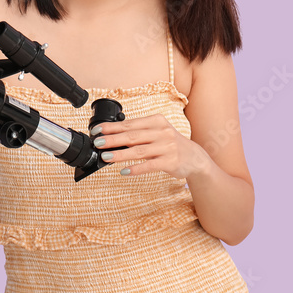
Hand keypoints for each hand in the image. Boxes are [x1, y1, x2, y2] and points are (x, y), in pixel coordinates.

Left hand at [92, 114, 212, 178]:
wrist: (195, 158)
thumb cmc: (170, 144)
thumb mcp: (157, 132)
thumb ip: (139, 133)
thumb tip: (113, 137)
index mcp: (156, 121)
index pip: (130, 123)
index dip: (112, 127)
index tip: (97, 130)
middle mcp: (162, 132)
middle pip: (133, 135)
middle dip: (113, 139)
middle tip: (98, 142)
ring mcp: (167, 147)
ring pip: (139, 150)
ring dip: (120, 154)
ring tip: (105, 157)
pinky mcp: (170, 162)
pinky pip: (150, 165)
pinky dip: (136, 168)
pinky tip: (124, 171)